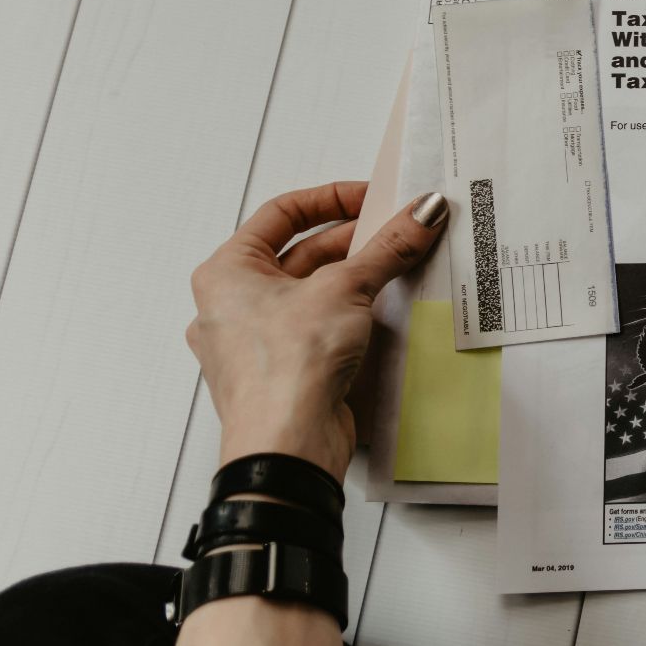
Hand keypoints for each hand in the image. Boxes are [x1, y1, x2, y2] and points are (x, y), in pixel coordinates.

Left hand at [186, 182, 447, 481]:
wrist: (286, 446)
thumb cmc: (284, 371)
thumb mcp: (345, 289)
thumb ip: (387, 248)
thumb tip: (420, 214)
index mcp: (225, 272)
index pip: (281, 214)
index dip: (331, 199)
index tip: (373, 198)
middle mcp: (232, 305)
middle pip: (300, 254)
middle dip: (353, 242)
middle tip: (398, 232)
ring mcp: (256, 342)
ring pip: (311, 294)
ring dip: (354, 279)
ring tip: (397, 267)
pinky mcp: (284, 373)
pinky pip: (318, 329)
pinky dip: (349, 315)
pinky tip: (380, 312)